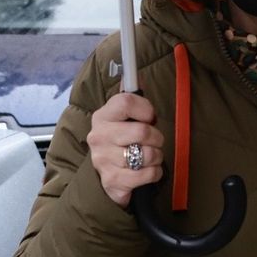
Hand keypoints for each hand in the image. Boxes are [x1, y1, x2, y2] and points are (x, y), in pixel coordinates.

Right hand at [87, 92, 164, 206]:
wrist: (109, 175)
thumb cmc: (122, 141)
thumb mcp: (125, 117)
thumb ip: (130, 97)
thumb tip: (134, 74)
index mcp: (102, 116)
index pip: (126, 102)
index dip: (146, 109)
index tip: (149, 117)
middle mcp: (99, 137)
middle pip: (142, 131)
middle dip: (157, 137)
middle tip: (154, 141)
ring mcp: (103, 160)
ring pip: (146, 155)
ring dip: (157, 157)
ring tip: (151, 156)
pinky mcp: (112, 181)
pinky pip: (146, 175)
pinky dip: (154, 173)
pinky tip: (148, 171)